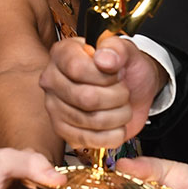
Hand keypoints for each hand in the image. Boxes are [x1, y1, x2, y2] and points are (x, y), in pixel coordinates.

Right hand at [39, 32, 162, 148]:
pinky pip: (88, 139)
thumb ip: (117, 49)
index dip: (104, 76)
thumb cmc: (127, 68)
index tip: (117, 73)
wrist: (135, 91)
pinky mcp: (63, 130)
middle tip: (123, 91)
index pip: (77, 68)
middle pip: (85, 97)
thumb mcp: (128, 51)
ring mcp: (55, 107)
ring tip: (121, 106)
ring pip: (89, 120)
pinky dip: (112, 134)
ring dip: (118, 115)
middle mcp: (53, 80)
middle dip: (116, 97)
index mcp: (63, 54)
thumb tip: (103, 58)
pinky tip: (117, 124)